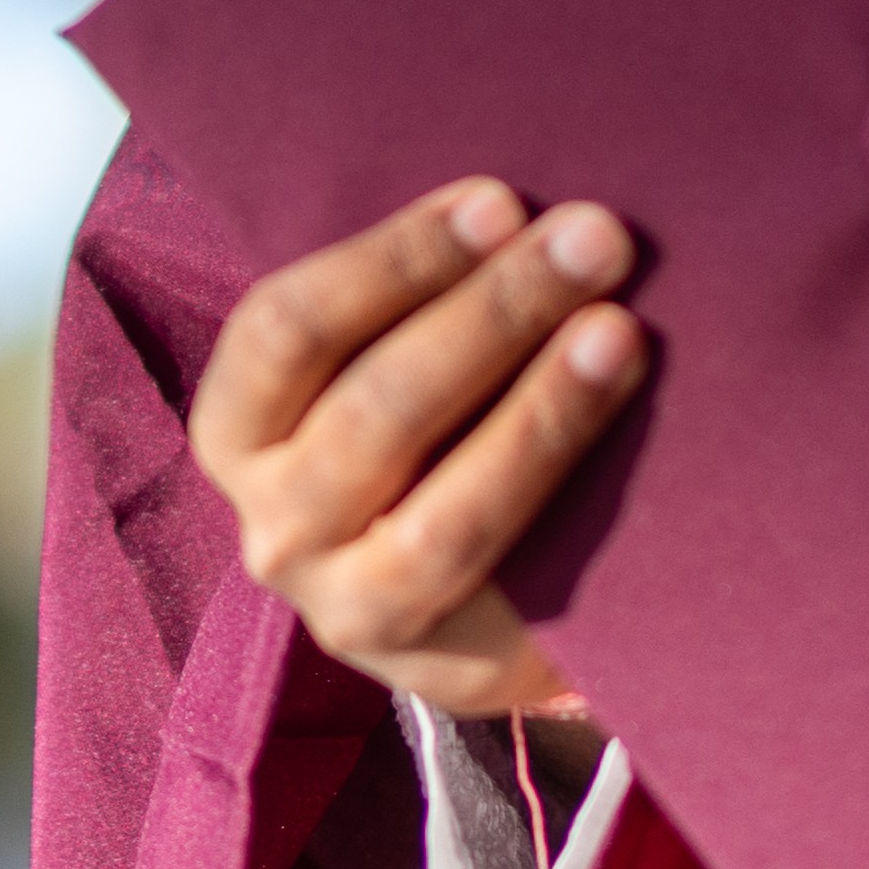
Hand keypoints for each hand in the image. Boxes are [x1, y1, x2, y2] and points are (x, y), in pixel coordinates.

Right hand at [185, 178, 646, 720]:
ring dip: (540, 407)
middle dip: (494, 311)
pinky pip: (502, 582)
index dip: (393, 260)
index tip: (499, 201)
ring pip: (440, 512)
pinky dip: (561, 494)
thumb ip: (434, 297)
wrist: (498, 601)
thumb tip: (536, 203)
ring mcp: (350, 609)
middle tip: (594, 237)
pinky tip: (624, 421)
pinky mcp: (441, 667)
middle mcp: (275, 528)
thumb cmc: (449, 428)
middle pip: (375, 410)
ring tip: (621, 328)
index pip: (284, 332)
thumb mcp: (407, 360)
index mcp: (243, 429)